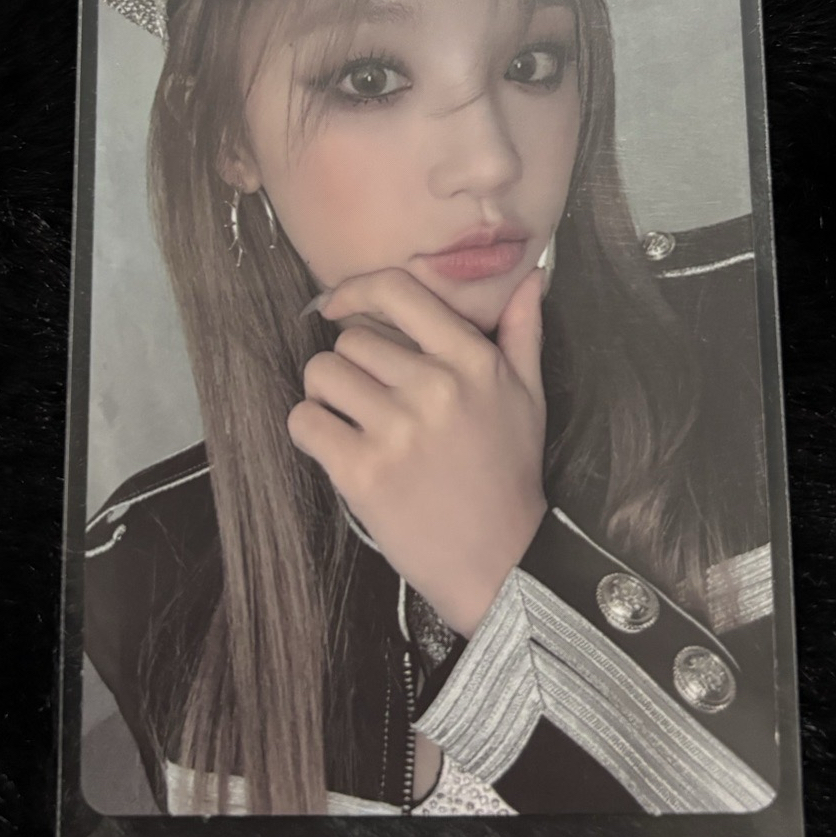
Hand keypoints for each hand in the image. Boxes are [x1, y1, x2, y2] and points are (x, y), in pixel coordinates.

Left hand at [287, 267, 548, 638]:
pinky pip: (304, 421)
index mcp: (471, 360)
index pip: (396, 291)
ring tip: (353, 422)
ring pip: (321, 375)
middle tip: (369, 397)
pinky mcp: (362, 471)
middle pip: (349, 339)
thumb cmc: (510, 474)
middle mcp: (433, 387)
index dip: (353, 291)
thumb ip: (523, 332)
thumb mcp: (528, 397)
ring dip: (327, 396)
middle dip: (350, 364)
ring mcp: (396, 430)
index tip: (337, 307)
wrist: (500, 560)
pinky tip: (337, 447)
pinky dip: (311, 431)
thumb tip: (530, 276)